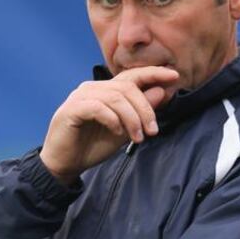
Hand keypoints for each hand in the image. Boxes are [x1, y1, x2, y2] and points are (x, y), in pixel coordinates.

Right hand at [40, 66, 179, 184]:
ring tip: (138, 137)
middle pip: (127, 87)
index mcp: (105, 90)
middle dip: (145, 109)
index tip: (174, 76)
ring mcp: (80, 97)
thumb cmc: (92, 146)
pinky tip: (117, 132)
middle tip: (152, 131)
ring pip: (115, 97)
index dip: (153, 73)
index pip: (132, 76)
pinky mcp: (70, 109)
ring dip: (131, 118)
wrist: (65, 165)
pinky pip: (98, 107)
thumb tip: (161, 92)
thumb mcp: (124, 130)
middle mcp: (92, 88)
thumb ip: (140, 112)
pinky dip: (112, 119)